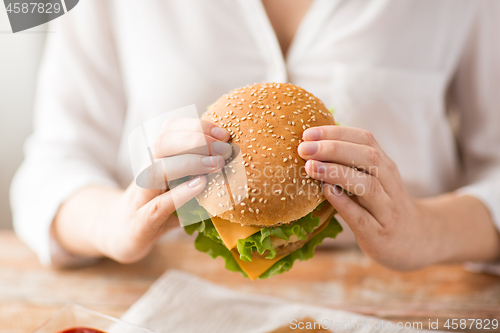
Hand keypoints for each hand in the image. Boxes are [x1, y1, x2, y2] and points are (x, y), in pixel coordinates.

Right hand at [55, 119, 231, 262]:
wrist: (119, 234)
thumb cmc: (157, 206)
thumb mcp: (178, 185)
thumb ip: (199, 172)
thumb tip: (234, 161)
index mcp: (156, 158)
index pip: (171, 130)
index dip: (198, 127)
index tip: (224, 134)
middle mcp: (146, 171)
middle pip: (163, 142)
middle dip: (196, 140)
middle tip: (225, 149)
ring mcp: (141, 196)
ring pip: (158, 168)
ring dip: (189, 162)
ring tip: (216, 164)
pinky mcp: (142, 221)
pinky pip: (160, 204)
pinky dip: (180, 193)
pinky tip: (200, 186)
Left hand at [298, 126, 430, 269]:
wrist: (416, 241)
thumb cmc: (382, 207)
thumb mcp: (373, 181)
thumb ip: (350, 165)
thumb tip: (312, 147)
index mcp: (385, 166)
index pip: (365, 139)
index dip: (336, 133)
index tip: (308, 133)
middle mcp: (390, 183)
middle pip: (367, 157)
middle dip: (333, 149)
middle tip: (304, 148)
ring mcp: (387, 210)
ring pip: (367, 185)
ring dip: (336, 172)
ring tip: (310, 167)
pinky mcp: (379, 234)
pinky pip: (361, 217)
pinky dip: (342, 202)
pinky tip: (325, 192)